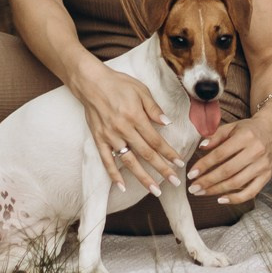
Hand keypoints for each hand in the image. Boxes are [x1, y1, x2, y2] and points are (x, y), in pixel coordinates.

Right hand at [73, 67, 183, 192]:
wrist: (91, 82)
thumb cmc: (118, 83)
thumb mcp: (140, 90)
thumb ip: (153, 108)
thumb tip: (167, 123)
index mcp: (135, 116)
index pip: (156, 140)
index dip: (169, 153)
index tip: (180, 163)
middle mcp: (123, 129)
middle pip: (146, 154)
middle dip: (162, 169)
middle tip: (175, 182)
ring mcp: (110, 136)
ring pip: (129, 161)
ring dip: (143, 177)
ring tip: (155, 190)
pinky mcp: (99, 139)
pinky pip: (106, 161)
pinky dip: (114, 175)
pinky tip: (122, 187)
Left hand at [185, 113, 271, 204]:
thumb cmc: (248, 129)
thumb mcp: (231, 127)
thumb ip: (215, 136)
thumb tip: (201, 147)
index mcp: (245, 137)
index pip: (221, 154)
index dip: (204, 165)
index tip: (191, 174)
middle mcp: (256, 151)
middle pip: (228, 171)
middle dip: (207, 181)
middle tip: (193, 188)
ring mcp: (262, 165)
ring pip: (237, 183)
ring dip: (216, 190)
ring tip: (201, 193)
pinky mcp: (267, 176)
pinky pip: (251, 192)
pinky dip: (235, 199)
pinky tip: (221, 199)